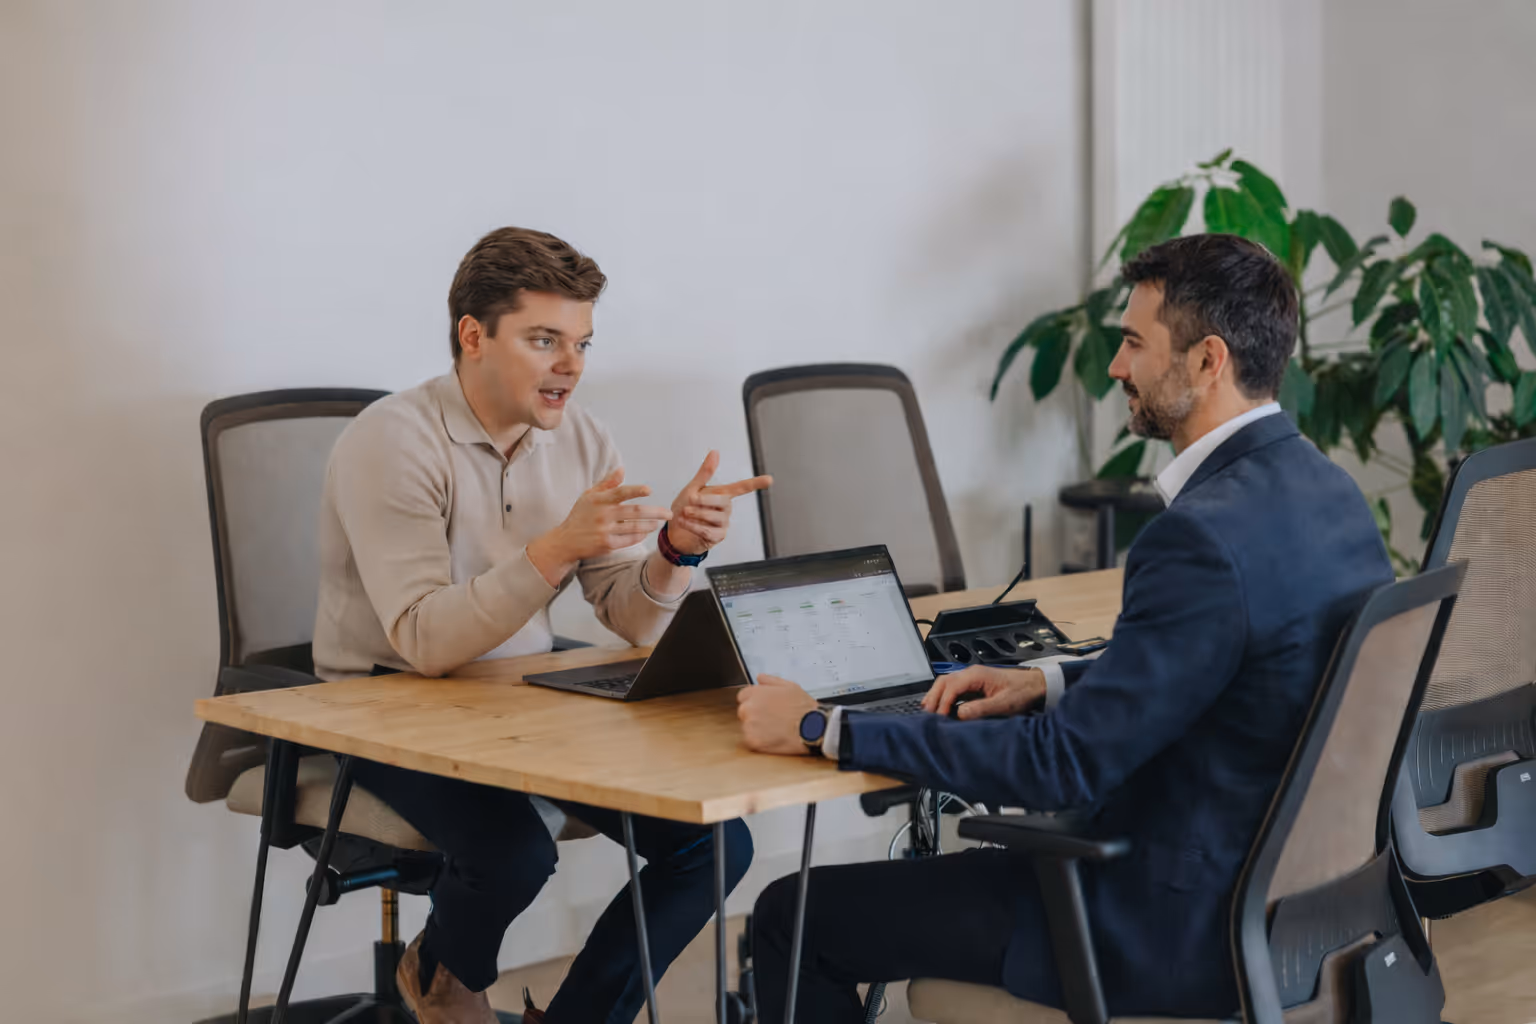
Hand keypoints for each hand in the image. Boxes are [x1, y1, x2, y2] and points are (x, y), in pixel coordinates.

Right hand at [527, 468, 671, 584]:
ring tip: (659, 522)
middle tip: (669, 513)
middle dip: (656, 513)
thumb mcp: (589, 496)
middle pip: (635, 512)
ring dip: (650, 525)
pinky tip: (646, 532)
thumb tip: (622, 469)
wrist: (566, 541)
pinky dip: (640, 535)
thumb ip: (607, 483)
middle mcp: (602, 515)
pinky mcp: (607, 545)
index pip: (620, 493)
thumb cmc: (580, 515)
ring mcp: (605, 531)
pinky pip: (629, 540)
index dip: (635, 491)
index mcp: (599, 500)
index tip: (649, 490)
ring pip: (635, 527)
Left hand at [666, 450, 772, 555]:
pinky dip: (694, 526)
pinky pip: (709, 531)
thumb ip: (705, 472)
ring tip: (684, 512)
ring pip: (715, 517)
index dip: (756, 483)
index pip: (742, 487)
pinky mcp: (717, 537)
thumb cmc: (685, 508)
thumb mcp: (692, 488)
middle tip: (689, 501)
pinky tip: (684, 523)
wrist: (673, 530)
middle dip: (704, 501)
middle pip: (723, 502)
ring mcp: (723, 524)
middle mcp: (726, 509)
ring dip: (696, 514)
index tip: (769, 479)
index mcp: (722, 495)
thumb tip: (715, 452)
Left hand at [737, 675, 818, 754]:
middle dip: (755, 715)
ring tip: (776, 729)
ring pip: (747, 727)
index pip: (743, 696)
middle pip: (744, 712)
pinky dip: (761, 741)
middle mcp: (749, 708)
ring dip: (757, 729)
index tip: (765, 708)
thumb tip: (760, 677)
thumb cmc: (804, 708)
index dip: (755, 702)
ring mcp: (750, 725)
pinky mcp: (753, 741)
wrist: (813, 727)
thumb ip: (771, 680)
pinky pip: (751, 741)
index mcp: (756, 693)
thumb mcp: (790, 686)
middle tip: (773, 719)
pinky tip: (775, 738)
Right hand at [920, 665, 1045, 720]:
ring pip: (945, 684)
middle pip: (943, 682)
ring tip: (929, 712)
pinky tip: (940, 708)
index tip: (940, 718)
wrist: (1035, 685)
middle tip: (927, 715)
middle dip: (933, 698)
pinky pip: (952, 688)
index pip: (951, 687)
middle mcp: (971, 674)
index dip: (943, 703)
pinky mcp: (973, 685)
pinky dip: (943, 697)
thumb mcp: (1004, 704)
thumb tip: (960, 713)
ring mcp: (971, 678)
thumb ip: (981, 708)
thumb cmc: (1022, 692)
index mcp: (976, 675)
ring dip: (936, 697)